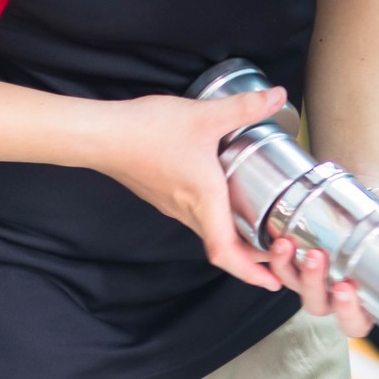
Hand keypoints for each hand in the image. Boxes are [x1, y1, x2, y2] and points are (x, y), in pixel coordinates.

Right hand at [92, 85, 293, 293]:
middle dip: (251, 259)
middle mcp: (188, 211)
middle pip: (222, 248)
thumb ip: (244, 107)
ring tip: (258, 232)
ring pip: (208, 232)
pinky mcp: (162, 195)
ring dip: (233, 239)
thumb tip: (278, 96)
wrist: (100, 134)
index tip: (274, 283)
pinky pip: (195, 217)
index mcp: (203, 201)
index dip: (251, 273)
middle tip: (277, 255)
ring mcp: (172, 205)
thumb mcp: (203, 116)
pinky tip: (225, 200)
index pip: (226, 253)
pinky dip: (216, 219)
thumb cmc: (146, 131)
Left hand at [276, 196, 378, 358]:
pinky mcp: (299, 273)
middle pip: (349, 323)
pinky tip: (283, 244)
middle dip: (344, 308)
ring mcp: (324, 291)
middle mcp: (354, 303)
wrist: (353, 202)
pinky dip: (281, 263)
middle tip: (344, 285)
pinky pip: (286, 276)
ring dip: (309, 283)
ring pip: (314, 302)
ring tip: (313, 255)